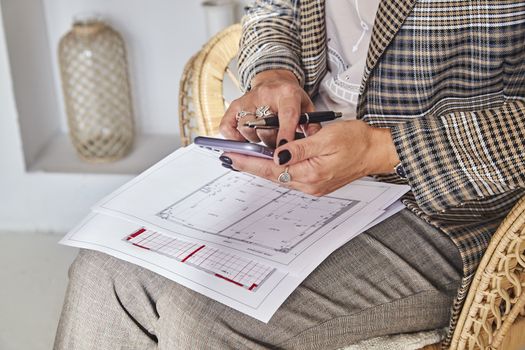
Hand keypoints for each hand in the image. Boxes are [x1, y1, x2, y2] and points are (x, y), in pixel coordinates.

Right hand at [219, 69, 319, 147]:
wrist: (273, 81)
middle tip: (277, 144)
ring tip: (264, 136)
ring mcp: (247, 101)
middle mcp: (264, 95)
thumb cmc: (290, 97)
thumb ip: (311, 126)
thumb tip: (313, 143)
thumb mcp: (307, 108)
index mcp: (287, 94)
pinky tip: (243, 139)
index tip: (283, 152)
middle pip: (264, 128)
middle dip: (271, 142)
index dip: (285, 134)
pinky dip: (234, 138)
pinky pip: (227, 128)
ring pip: (247, 130)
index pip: (286, 116)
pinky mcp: (234, 107)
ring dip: (255, 140)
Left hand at [223, 121, 399, 195]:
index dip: (248, 162)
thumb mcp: (326, 138)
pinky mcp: (315, 182)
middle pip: (271, 175)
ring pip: (278, 176)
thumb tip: (277, 155)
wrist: (375, 151)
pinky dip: (274, 168)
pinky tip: (265, 161)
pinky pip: (288, 176)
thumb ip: (299, 148)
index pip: (271, 168)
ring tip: (241, 158)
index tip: (230, 156)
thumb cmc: (356, 141)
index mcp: (310, 173)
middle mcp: (309, 184)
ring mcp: (312, 185)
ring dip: (259, 167)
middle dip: (248, 166)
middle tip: (227, 157)